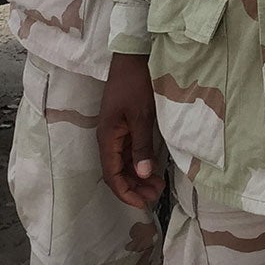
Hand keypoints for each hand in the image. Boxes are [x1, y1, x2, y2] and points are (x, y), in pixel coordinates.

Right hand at [97, 51, 164, 209]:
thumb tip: (143, 174)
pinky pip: (128, 153)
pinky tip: (152, 169)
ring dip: (138, 177)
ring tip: (157, 186)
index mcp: (107, 138)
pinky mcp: (124, 128)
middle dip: (134, 188)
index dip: (125, 192)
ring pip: (123, 164)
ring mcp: (116, 134)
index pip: (112, 175)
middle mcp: (108, 139)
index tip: (142, 204)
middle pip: (117, 173)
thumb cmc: (135, 85)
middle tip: (156, 195)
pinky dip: (139, 164)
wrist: (131, 60)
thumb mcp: (141, 116)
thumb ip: (141, 146)